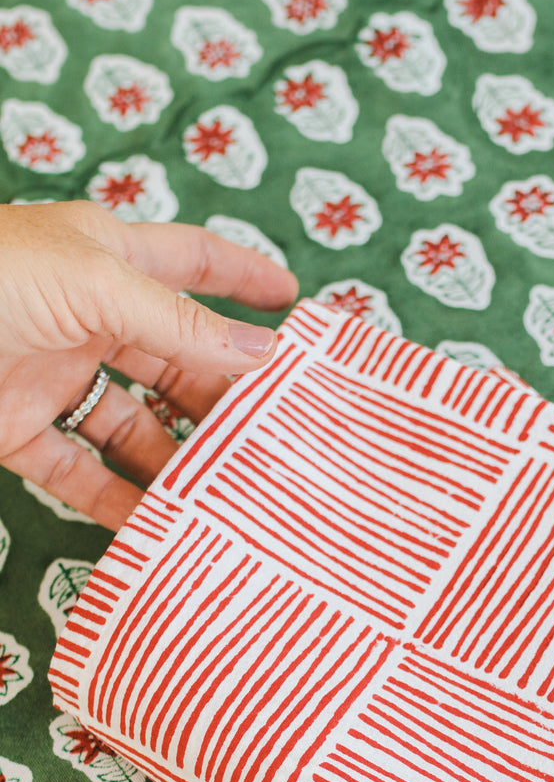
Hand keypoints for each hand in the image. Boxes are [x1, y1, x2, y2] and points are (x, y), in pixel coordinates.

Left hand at [0, 200, 297, 528]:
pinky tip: (156, 523)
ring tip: (228, 494)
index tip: (297, 303)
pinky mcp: (20, 428)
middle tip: (278, 437)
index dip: (244, 276)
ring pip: (135, 423)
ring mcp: (55, 374)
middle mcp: (88, 316)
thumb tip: (261, 352)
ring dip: (177, 459)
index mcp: (107, 259)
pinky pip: (80, 470)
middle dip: (223, 397)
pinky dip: (116, 499)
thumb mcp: (93, 284)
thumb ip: (178, 322)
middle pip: (175, 361)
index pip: (192, 261)